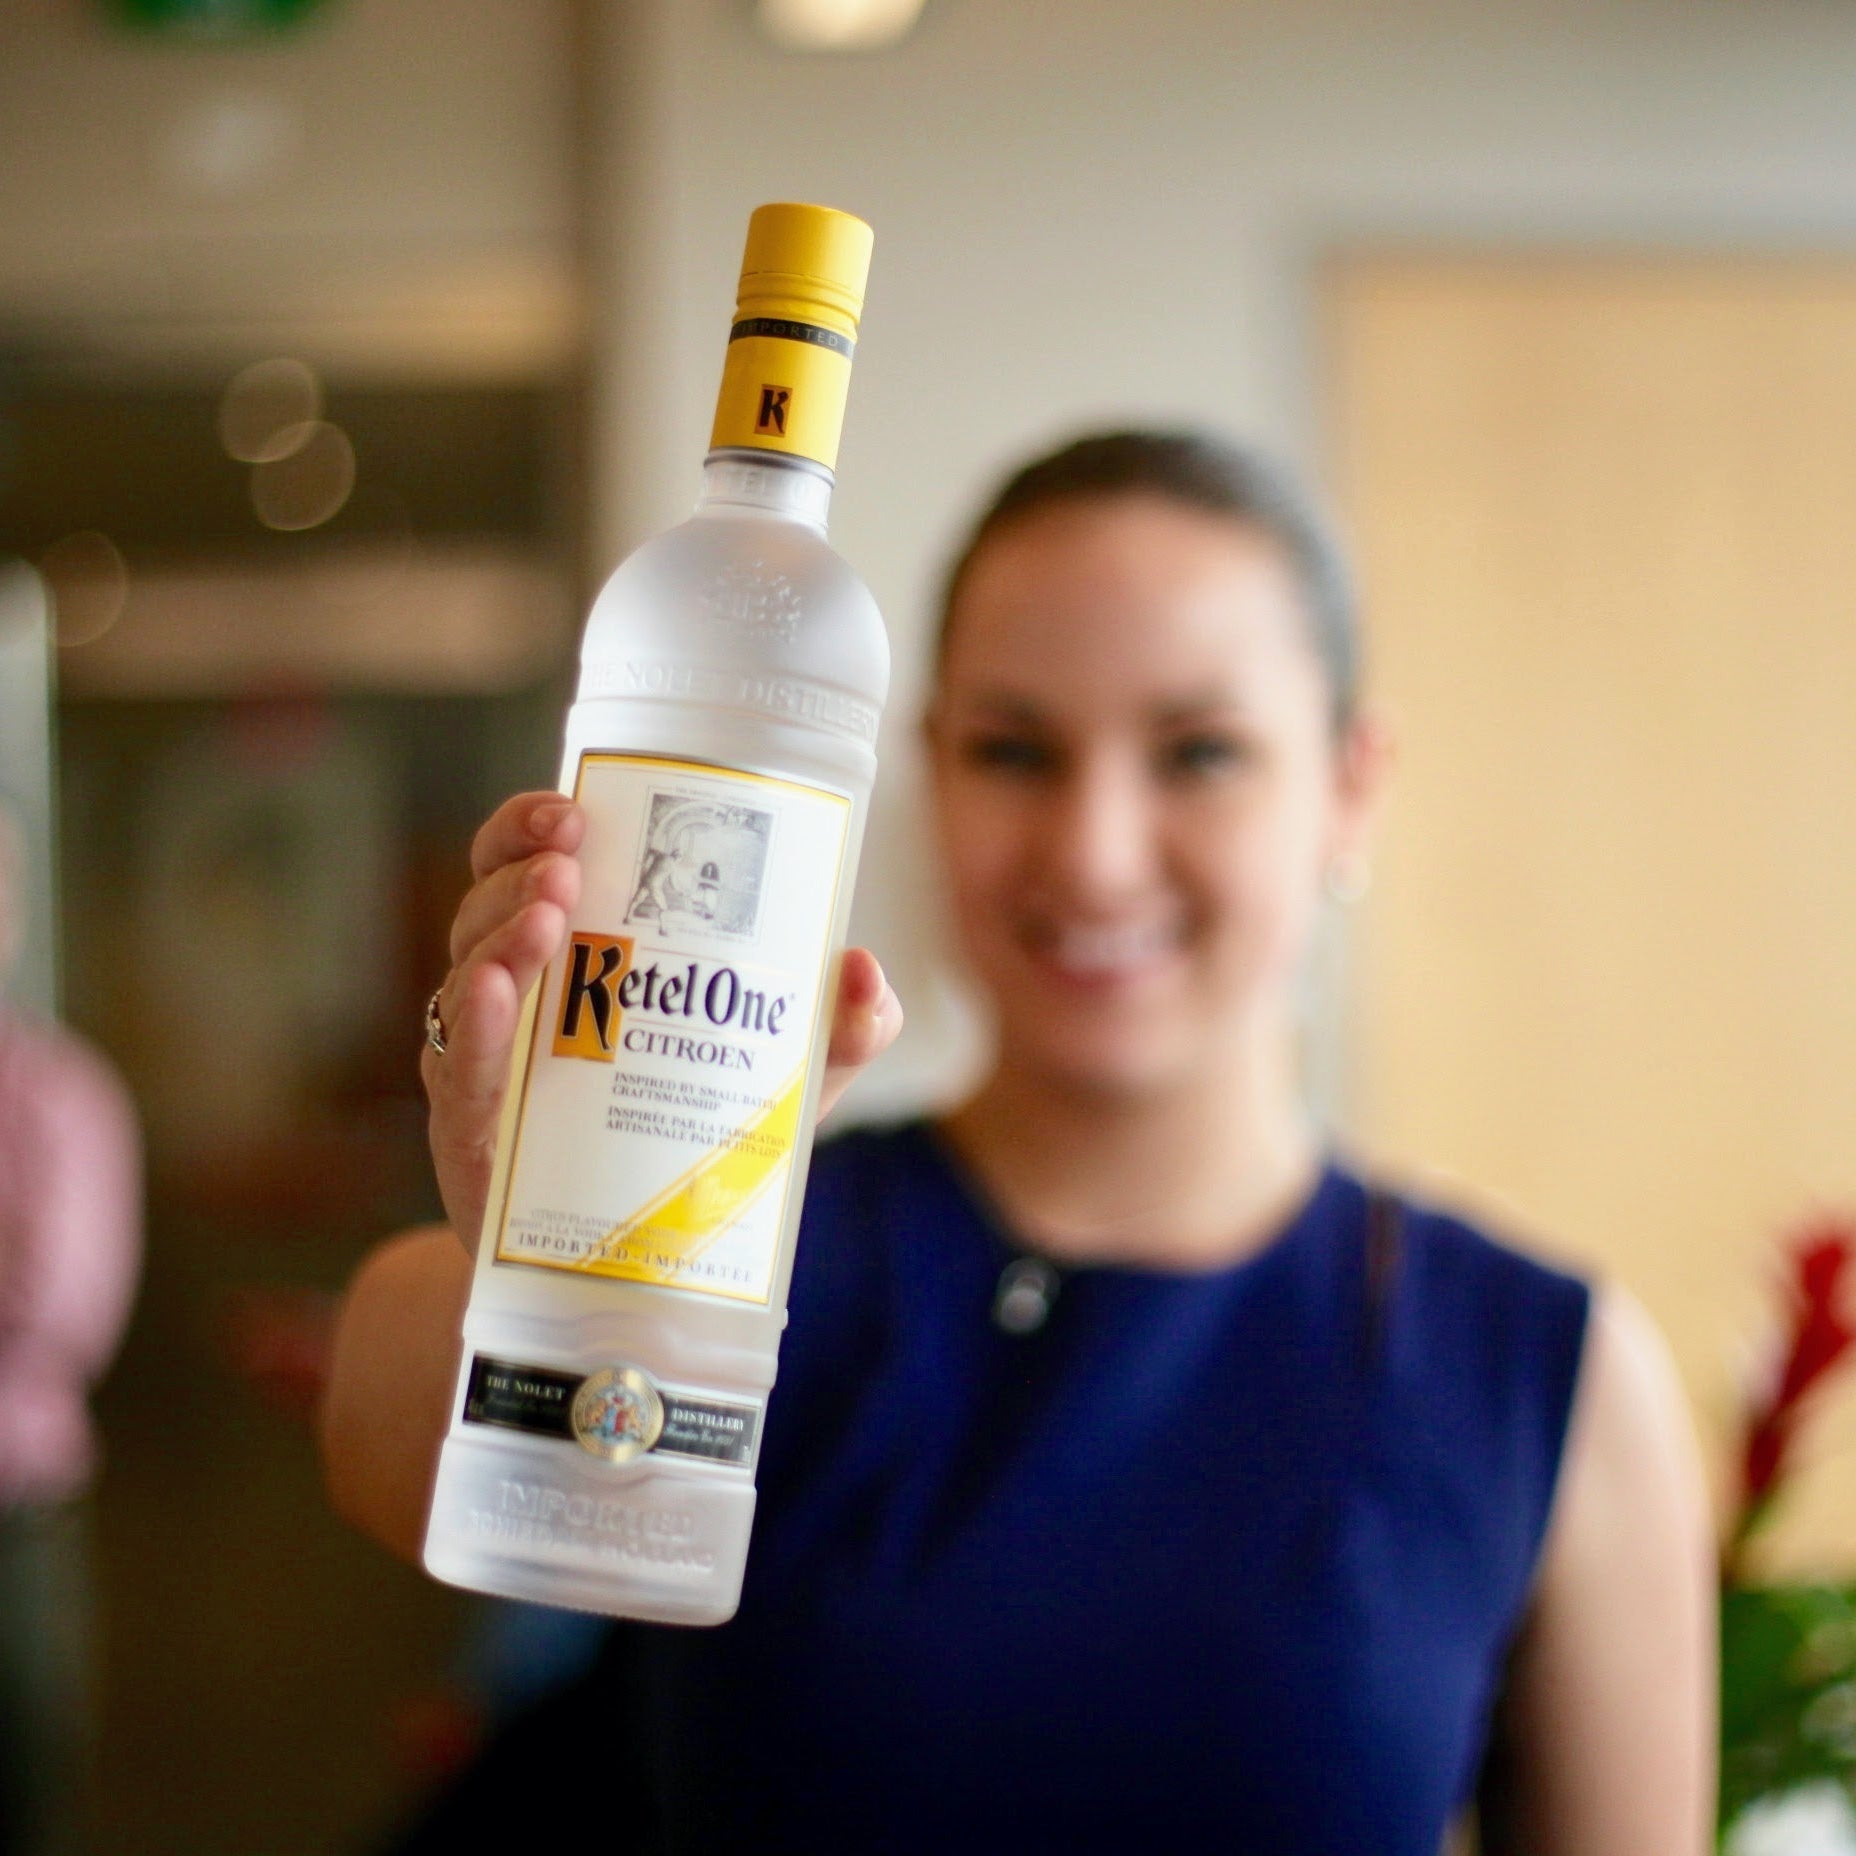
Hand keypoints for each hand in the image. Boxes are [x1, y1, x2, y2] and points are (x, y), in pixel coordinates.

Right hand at [421, 791, 903, 1253]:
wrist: (625, 1270)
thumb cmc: (692, 1145)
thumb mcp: (778, 1082)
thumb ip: (836, 1029)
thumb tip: (864, 973)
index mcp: (577, 958)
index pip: (530, 863)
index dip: (533, 824)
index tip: (574, 808)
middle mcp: (518, 995)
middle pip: (489, 900)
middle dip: (520, 868)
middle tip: (569, 861)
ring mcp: (487, 1058)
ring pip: (467, 970)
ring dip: (502, 931)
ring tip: (549, 919)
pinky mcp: (472, 1126)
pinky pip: (459, 1064)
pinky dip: (472, 1023)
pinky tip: (492, 992)